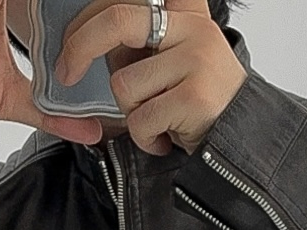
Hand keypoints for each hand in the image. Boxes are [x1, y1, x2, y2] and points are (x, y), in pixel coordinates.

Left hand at [55, 0, 247, 154]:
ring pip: (124, 85)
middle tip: (66, 72)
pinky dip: (145, 138)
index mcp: (185, 13)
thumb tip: (83, 42)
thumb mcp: (174, 59)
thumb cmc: (196, 104)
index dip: (93, 15)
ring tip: (156, 120)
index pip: (129, 0)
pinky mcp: (195, 97)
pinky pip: (140, 119)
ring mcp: (197, 60)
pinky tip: (164, 138)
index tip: (70, 37)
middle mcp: (194, 28)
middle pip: (118, 21)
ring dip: (130, 113)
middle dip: (81, 46)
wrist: (240, 140)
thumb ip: (141, 42)